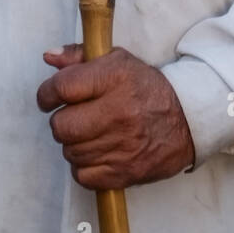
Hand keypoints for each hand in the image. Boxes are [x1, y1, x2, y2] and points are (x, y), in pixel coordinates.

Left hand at [37, 44, 194, 189]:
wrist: (187, 119)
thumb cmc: (146, 88)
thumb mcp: (117, 61)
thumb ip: (79, 56)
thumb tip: (49, 57)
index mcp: (114, 79)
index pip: (62, 88)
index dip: (46, 95)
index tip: (48, 98)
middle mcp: (118, 112)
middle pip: (61, 126)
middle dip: (61, 121)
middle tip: (73, 118)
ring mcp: (123, 145)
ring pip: (70, 152)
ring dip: (74, 144)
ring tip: (91, 134)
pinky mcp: (126, 172)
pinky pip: (83, 176)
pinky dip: (84, 167)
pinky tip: (97, 153)